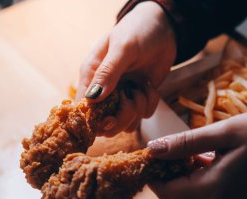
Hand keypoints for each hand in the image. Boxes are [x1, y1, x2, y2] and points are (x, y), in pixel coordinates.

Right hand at [76, 1, 175, 136]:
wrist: (163, 28)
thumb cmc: (137, 31)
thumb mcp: (122, 48)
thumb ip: (108, 72)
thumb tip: (93, 98)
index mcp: (91, 76)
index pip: (83, 108)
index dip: (94, 120)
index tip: (109, 118)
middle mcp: (104, 90)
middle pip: (105, 124)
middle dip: (121, 117)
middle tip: (131, 99)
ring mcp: (122, 96)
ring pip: (125, 123)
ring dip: (138, 109)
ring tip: (142, 88)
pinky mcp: (139, 98)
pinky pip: (143, 115)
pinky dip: (150, 103)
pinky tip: (149, 87)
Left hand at [147, 112, 246, 198]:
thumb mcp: (224, 132)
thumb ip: (186, 143)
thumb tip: (152, 149)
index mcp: (213, 188)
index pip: (165, 192)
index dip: (151, 173)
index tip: (147, 152)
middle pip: (176, 191)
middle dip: (165, 169)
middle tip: (165, 144)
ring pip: (189, 188)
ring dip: (181, 169)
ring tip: (183, 145)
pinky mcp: (233, 196)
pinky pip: (204, 186)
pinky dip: (196, 171)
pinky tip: (201, 153)